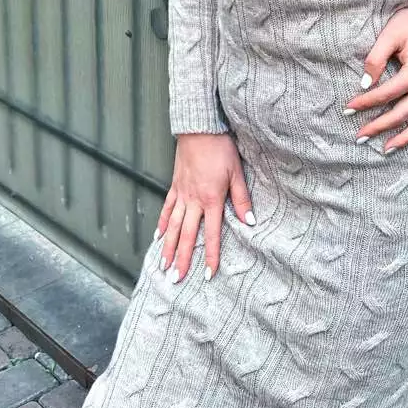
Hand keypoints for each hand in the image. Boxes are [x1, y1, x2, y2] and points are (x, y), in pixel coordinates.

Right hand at [156, 133, 254, 283]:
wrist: (199, 128)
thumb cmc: (220, 148)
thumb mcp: (236, 172)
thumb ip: (241, 199)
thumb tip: (250, 221)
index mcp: (211, 199)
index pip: (211, 234)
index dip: (210, 255)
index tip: (209, 274)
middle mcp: (193, 200)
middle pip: (185, 235)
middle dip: (182, 259)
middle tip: (176, 280)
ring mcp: (181, 193)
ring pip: (171, 226)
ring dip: (167, 248)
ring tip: (163, 266)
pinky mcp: (174, 185)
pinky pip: (166, 209)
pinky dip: (161, 224)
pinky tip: (158, 237)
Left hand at [344, 7, 407, 156]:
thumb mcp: (390, 34)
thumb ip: (375, 59)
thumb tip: (365, 83)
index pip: (385, 94)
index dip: (365, 102)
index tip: (348, 109)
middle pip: (401, 113)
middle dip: (378, 126)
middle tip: (360, 136)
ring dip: (406, 138)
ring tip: (387, 149)